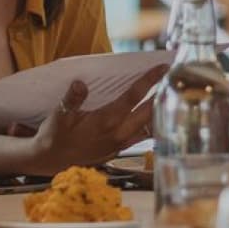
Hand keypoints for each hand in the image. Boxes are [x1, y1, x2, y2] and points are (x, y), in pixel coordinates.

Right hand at [29, 66, 166, 171]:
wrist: (53, 160)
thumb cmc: (56, 134)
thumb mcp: (59, 115)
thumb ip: (71, 99)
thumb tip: (79, 83)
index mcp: (106, 120)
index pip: (133, 96)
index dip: (149, 81)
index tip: (162, 67)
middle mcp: (119, 132)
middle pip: (149, 110)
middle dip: (163, 92)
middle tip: (175, 76)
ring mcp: (122, 142)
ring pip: (150, 125)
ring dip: (161, 109)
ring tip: (172, 93)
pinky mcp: (121, 149)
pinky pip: (144, 136)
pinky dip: (153, 124)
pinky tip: (157, 115)